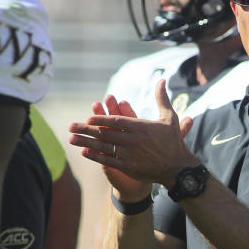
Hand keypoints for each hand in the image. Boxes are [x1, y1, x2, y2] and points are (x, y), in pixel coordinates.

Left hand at [68, 81, 195, 195]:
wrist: (178, 168)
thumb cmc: (173, 141)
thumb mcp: (170, 117)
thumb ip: (162, 98)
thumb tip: (161, 80)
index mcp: (141, 127)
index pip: (117, 122)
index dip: (101, 119)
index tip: (88, 117)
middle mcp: (133, 140)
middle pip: (106, 133)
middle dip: (87, 130)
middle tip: (71, 126)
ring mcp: (130, 154)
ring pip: (104, 146)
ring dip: (86, 142)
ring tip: (71, 139)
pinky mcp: (129, 167)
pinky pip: (109, 160)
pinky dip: (96, 156)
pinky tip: (84, 152)